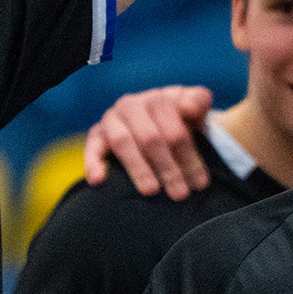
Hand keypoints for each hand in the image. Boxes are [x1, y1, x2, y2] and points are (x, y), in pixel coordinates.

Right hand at [82, 86, 213, 200]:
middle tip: (180, 194)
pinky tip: (98, 180)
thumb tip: (187, 109)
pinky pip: (92, 147)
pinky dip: (93, 163)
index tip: (200, 183)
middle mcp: (132, 104)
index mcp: (159, 98)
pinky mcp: (96, 134)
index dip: (189, 157)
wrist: (159, 126)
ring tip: (151, 191)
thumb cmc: (182, 123)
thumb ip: (198, 102)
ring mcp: (112, 118)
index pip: (174, 128)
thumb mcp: (197, 110)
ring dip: (138, 168)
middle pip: (150, 137)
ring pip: (122, 141)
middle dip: (168, 168)